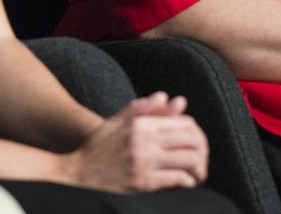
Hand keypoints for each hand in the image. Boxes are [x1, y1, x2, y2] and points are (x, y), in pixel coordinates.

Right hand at [59, 91, 208, 192]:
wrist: (78, 175)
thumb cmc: (97, 149)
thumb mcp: (115, 122)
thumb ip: (141, 108)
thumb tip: (166, 96)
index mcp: (139, 124)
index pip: (183, 123)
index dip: (196, 133)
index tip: (195, 143)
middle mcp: (143, 140)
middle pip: (191, 140)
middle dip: (202, 151)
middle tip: (201, 160)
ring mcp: (144, 162)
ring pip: (189, 160)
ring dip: (199, 168)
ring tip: (197, 174)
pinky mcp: (143, 183)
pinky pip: (178, 179)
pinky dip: (188, 181)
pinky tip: (186, 183)